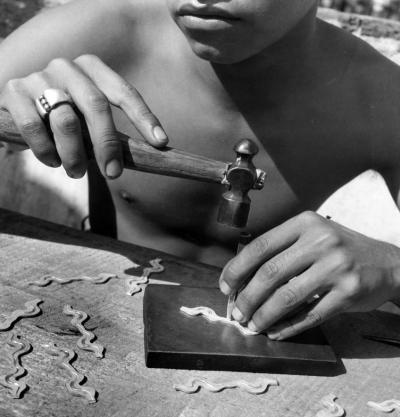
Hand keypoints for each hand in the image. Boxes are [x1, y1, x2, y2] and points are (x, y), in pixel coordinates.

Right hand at [0, 55, 167, 178]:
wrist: (18, 105)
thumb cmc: (63, 116)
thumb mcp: (87, 117)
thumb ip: (108, 130)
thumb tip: (147, 155)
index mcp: (92, 69)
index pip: (124, 92)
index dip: (144, 117)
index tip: (160, 143)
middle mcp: (67, 67)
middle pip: (96, 106)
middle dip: (107, 144)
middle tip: (112, 173)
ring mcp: (39, 77)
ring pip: (66, 121)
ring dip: (75, 155)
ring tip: (77, 173)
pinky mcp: (13, 91)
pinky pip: (34, 126)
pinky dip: (46, 151)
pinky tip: (52, 161)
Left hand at [219, 211, 399, 339]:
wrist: (387, 263)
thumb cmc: (340, 250)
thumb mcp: (312, 237)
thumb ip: (281, 251)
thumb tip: (243, 277)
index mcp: (305, 224)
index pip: (260, 246)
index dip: (237, 268)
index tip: (226, 285)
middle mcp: (321, 241)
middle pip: (270, 273)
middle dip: (247, 297)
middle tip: (237, 313)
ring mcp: (337, 266)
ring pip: (287, 297)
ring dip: (264, 316)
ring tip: (253, 325)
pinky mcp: (349, 292)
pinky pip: (310, 314)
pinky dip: (288, 327)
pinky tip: (275, 332)